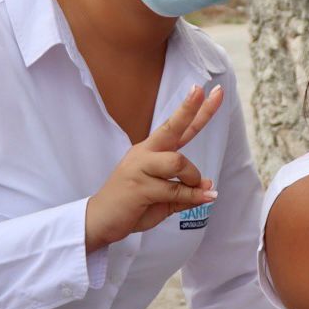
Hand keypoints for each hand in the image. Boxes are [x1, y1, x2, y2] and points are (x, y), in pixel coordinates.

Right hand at [85, 83, 222, 251]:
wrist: (99, 220)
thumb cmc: (133, 205)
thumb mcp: (164, 199)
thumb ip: (186, 192)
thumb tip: (209, 187)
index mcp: (152, 151)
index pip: (176, 127)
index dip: (193, 109)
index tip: (206, 89)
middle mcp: (145, 153)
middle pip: (171, 127)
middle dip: (188, 109)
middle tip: (200, 90)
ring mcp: (139, 168)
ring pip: (178, 162)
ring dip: (193, 178)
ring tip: (197, 190)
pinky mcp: (138, 187)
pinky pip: (174, 189)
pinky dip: (192, 196)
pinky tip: (203, 198)